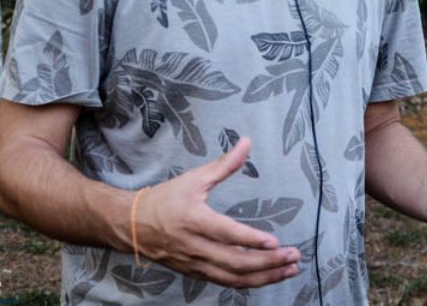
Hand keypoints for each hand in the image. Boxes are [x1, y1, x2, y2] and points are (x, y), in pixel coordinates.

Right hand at [134, 138, 300, 286]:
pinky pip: (226, 282)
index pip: (226, 234)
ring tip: (289, 270)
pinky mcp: (197, 273)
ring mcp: (196, 264)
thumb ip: (224, 165)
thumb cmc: (166, 199)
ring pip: (233, 278)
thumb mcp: (194, 178)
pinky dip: (249, 282)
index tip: (274, 241)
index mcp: (194, 220)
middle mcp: (195, 247)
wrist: (133, 226)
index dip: (250, 240)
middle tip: (294, 256)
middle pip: (235, 262)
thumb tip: (247, 143)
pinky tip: (269, 276)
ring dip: (264, 276)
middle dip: (268, 262)